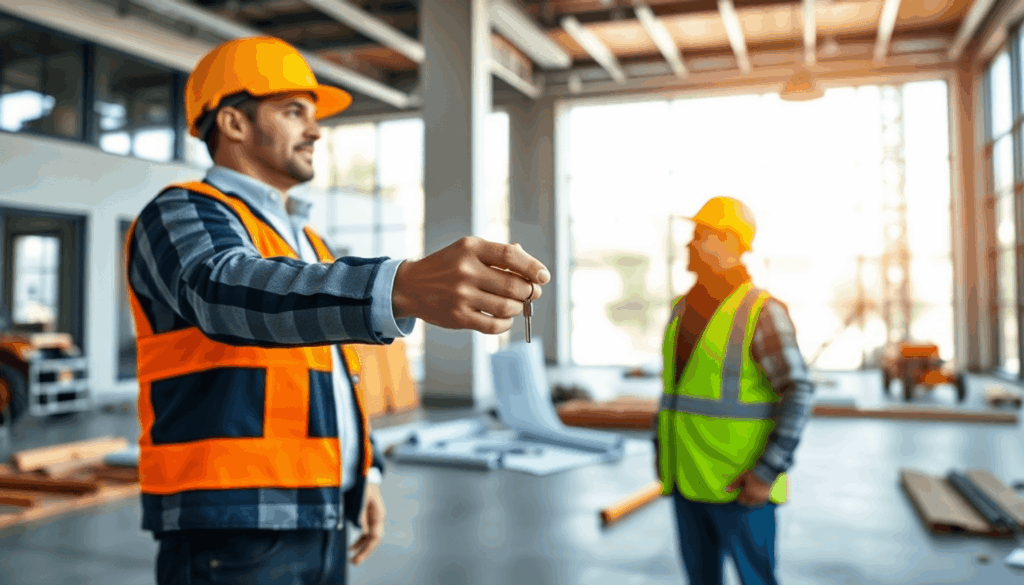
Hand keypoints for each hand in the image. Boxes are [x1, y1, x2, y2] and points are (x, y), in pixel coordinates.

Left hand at [350, 484, 385, 565]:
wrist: (364, 475)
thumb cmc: (363, 484)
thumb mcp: (362, 498)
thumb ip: (361, 514)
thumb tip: (363, 532)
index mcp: (378, 514)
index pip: (376, 536)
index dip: (367, 548)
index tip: (357, 556)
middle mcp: (377, 518)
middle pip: (374, 539)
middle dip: (365, 552)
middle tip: (354, 562)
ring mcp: (373, 518)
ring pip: (370, 538)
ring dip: (362, 548)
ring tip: (353, 558)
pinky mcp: (366, 517)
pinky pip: (365, 532)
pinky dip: (360, 541)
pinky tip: (352, 547)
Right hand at [391, 237, 549, 333]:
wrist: (411, 286)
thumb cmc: (447, 266)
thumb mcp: (468, 250)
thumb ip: (499, 255)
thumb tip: (533, 270)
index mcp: (470, 248)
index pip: (510, 256)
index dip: (532, 267)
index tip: (544, 276)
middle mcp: (465, 271)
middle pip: (514, 285)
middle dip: (529, 292)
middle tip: (531, 293)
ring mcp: (461, 296)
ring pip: (507, 307)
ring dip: (518, 308)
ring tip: (515, 305)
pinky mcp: (458, 317)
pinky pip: (494, 326)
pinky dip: (505, 324)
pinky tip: (504, 318)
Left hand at [724, 470, 770, 506]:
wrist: (769, 473)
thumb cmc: (755, 474)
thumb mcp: (743, 476)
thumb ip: (735, 483)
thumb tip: (726, 490)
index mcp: (747, 493)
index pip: (740, 499)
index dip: (739, 496)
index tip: (739, 492)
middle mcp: (754, 498)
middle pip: (746, 502)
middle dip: (744, 499)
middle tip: (743, 494)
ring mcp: (761, 499)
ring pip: (753, 503)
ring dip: (750, 501)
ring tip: (750, 495)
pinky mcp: (767, 498)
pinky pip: (760, 502)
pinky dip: (758, 500)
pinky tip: (757, 495)